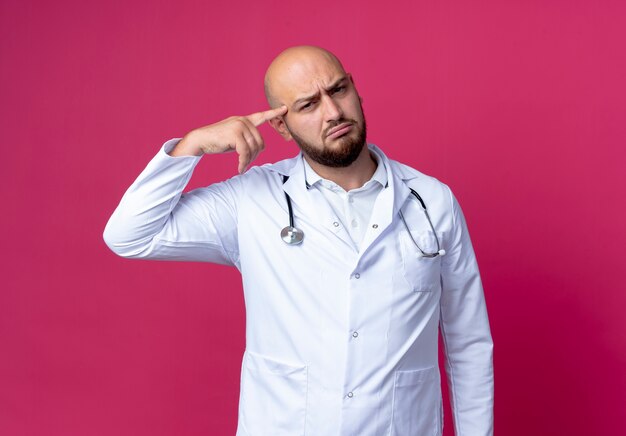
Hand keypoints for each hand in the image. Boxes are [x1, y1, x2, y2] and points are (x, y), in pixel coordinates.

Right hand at [171, 106, 287, 172]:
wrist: (201, 140)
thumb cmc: (218, 141)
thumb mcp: (236, 138)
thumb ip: (248, 139)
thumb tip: (261, 148)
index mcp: (244, 120)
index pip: (261, 116)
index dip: (273, 113)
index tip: (284, 108)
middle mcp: (243, 121)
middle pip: (260, 142)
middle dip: (254, 156)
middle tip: (245, 163)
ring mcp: (240, 125)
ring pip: (253, 148)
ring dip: (248, 161)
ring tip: (241, 166)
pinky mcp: (235, 133)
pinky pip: (245, 152)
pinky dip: (243, 162)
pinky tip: (239, 168)